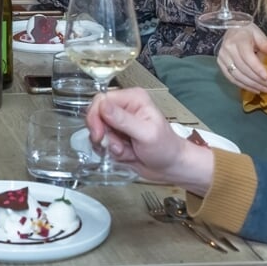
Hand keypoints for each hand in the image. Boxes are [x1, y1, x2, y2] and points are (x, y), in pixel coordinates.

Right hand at [85, 88, 215, 190]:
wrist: (171, 167)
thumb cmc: (166, 148)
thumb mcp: (146, 133)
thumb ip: (123, 119)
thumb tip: (103, 105)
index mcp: (133, 98)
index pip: (101, 99)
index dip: (96, 117)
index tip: (99, 134)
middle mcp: (123, 108)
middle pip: (95, 116)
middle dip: (103, 135)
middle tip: (115, 146)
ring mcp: (118, 123)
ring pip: (97, 132)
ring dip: (109, 146)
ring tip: (126, 151)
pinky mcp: (116, 136)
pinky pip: (101, 143)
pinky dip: (110, 152)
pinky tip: (125, 154)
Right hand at [215, 25, 266, 94]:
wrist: (232, 28)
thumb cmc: (248, 32)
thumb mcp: (258, 33)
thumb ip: (265, 43)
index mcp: (238, 40)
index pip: (248, 57)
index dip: (257, 68)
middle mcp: (228, 50)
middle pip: (243, 68)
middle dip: (257, 80)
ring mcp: (222, 58)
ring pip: (237, 75)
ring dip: (251, 85)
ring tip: (264, 90)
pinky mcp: (220, 64)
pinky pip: (231, 78)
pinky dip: (242, 85)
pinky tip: (253, 89)